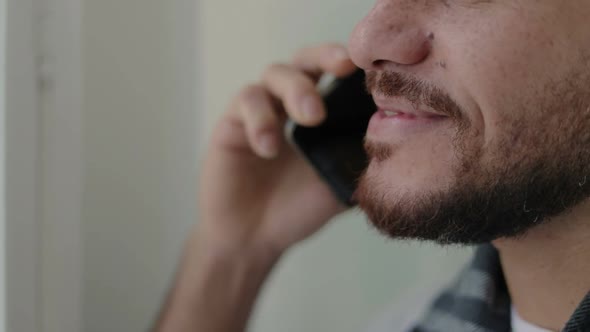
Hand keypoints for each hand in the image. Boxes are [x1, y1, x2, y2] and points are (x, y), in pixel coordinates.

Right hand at [198, 43, 357, 255]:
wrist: (254, 239)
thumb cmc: (294, 210)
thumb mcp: (336, 184)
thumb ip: (356, 159)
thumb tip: (393, 137)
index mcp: (316, 114)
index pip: (332, 75)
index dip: (349, 64)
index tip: (371, 68)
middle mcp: (286, 105)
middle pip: (304, 59)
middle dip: (324, 57)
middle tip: (343, 67)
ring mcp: (259, 111)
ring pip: (274, 73)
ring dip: (296, 89)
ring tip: (312, 117)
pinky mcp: (231, 123)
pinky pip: (245, 102)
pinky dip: (261, 119)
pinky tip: (269, 148)